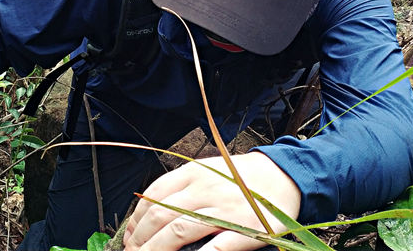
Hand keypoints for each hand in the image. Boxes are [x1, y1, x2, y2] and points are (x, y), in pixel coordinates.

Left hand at [123, 152, 300, 250]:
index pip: (153, 196)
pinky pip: (213, 247)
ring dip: (155, 250)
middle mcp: (204, 188)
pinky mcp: (242, 229)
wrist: (283, 176)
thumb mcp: (208, 171)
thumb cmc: (242, 178)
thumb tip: (153, 211)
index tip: (129, 237)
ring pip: (177, 231)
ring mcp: (222, 209)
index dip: (136, 220)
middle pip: (159, 216)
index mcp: (193, 173)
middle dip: (140, 240)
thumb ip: (183, 187)